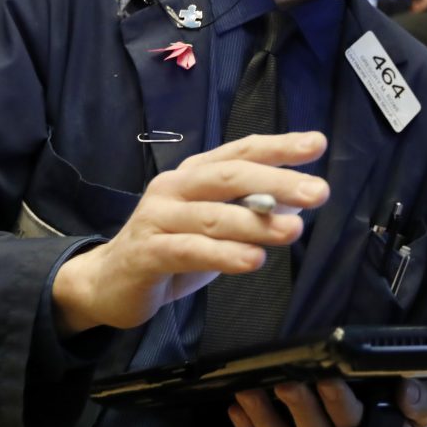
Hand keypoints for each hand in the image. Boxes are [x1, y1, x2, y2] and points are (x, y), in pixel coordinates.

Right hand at [52, 131, 328, 334]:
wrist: (108, 283)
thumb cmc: (172, 248)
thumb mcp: (216, 226)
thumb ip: (250, 210)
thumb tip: (298, 199)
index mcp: (194, 173)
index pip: (240, 151)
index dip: (279, 146)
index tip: (317, 143)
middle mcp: (175, 187)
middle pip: (229, 176)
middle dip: (276, 181)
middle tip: (318, 191)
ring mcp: (157, 217)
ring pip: (212, 215)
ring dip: (256, 222)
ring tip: (294, 230)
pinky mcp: (146, 252)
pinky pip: (190, 250)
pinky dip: (224, 255)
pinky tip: (254, 260)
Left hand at [228, 378, 426, 426]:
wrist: (380, 417)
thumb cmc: (394, 409)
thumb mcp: (418, 410)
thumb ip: (421, 401)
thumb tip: (407, 390)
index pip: (353, 422)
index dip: (339, 403)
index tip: (329, 379)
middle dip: (300, 407)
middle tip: (288, 383)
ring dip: (264, 416)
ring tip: (249, 393)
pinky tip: (236, 408)